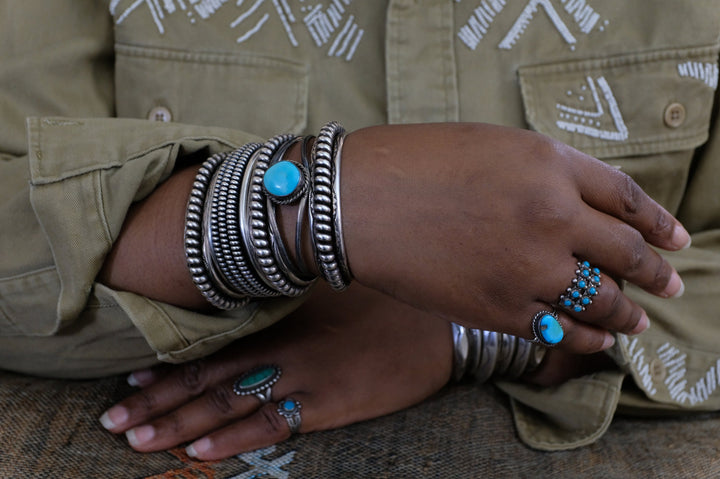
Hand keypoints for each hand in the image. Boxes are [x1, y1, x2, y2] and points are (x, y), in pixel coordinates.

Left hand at [99, 283, 452, 459]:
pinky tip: (202, 452)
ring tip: (140, 440)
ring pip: (231, 406)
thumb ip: (290, 285)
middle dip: (160, 402)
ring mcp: (306, 379)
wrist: (439, 323)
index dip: (171, 366)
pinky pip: (273, 426)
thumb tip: (247, 284)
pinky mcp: (331, 405)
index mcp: (282, 315)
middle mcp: (284, 348)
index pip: (214, 344)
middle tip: (115, 421)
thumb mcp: (335, 278)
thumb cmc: (385, 294)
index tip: (131, 381)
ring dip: (183, 426)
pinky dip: (234, 440)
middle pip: (210, 380)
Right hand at [340, 123, 689, 352]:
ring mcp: (528, 267)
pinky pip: (560, 330)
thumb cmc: (411, 163)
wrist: (355, 203)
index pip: (626, 198)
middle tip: (670, 284)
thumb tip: (576, 207)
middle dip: (655, 273)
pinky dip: (585, 338)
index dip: (657, 221)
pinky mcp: (500, 309)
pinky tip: (593, 340)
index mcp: (549, 165)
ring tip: (636, 322)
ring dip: (626, 314)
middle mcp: (551, 216)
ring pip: (600, 300)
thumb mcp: (491, 146)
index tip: (674, 238)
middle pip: (625, 252)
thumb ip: (543, 173)